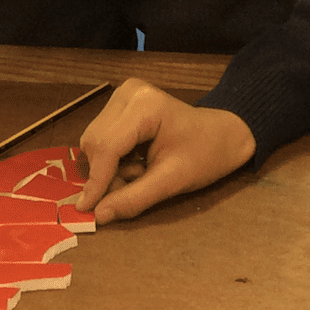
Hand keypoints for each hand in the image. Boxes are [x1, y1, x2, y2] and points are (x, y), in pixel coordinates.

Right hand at [76, 79, 256, 224]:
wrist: (224, 134)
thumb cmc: (206, 154)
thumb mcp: (173, 180)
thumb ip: (134, 198)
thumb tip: (98, 216)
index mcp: (146, 105)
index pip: (108, 146)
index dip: (96, 180)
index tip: (85, 210)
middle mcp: (129, 93)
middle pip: (96, 143)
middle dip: (106, 175)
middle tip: (130, 190)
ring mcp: (124, 96)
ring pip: (95, 142)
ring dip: (110, 168)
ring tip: (141, 174)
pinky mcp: (121, 105)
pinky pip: (102, 139)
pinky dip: (114, 160)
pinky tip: (137, 164)